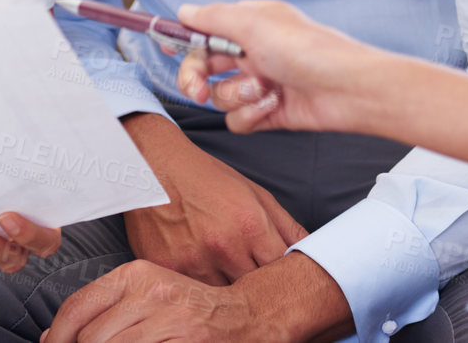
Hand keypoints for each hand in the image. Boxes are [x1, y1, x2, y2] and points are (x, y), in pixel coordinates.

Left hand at [40, 259, 258, 342]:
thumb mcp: (146, 293)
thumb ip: (104, 309)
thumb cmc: (189, 308)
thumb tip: (54, 335)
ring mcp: (169, 322)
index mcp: (135, 274)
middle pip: (90, 338)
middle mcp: (150, 294)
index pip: (77, 308)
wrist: (245, 315)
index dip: (58, 336)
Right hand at [121, 113, 305, 284]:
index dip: (284, 281)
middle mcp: (223, 246)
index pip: (282, 273)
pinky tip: (200, 278)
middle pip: (255, 293)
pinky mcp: (166, 269)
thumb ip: (287, 228)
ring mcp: (193, 261)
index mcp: (251, 226)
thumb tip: (313, 252)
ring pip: (223, 301)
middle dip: (258, 293)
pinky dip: (199, 292)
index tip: (284, 284)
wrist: (153, 166)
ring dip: (228, 296)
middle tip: (255, 286)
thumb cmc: (205, 179)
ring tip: (225, 283)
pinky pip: (192, 295)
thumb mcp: (255, 195)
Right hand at [174, 0, 381, 134]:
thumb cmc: (308, 50)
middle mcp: (252, 53)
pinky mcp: (268, 112)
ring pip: (220, 97)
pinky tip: (272, 105)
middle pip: (204, 67)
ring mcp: (259, 84)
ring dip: (236, 95)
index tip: (168, 48)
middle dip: (197, 78)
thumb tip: (185, 10)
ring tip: (262, 89)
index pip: (204, 31)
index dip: (185, 41)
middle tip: (198, 88)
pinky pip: (239, 120)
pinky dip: (252, 114)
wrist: (348, 90)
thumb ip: (213, 18)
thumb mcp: (254, 23)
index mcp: (248, 25)